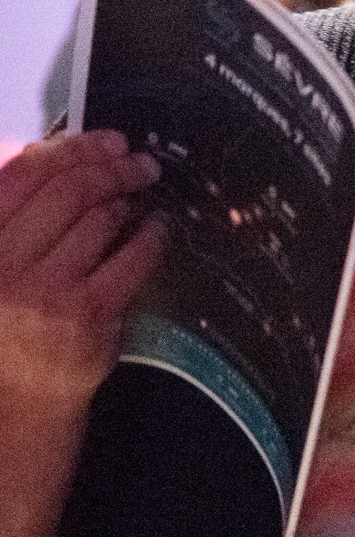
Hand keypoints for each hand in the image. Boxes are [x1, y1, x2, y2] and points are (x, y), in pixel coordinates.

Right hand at [0, 131, 166, 415]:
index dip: (68, 149)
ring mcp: (45, 290)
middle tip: (138, 163)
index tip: (103, 140)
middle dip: (111, 168)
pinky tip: (158, 225)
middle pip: (68, 190)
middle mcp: (2, 263)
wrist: (18, 396)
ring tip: (140, 193)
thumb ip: (13, 212)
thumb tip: (51, 152)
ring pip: (101, 218)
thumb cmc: (7, 321)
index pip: (21, 175)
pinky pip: (133, 256)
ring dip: (129, 198)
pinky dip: (152, 233)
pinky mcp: (88, 312)